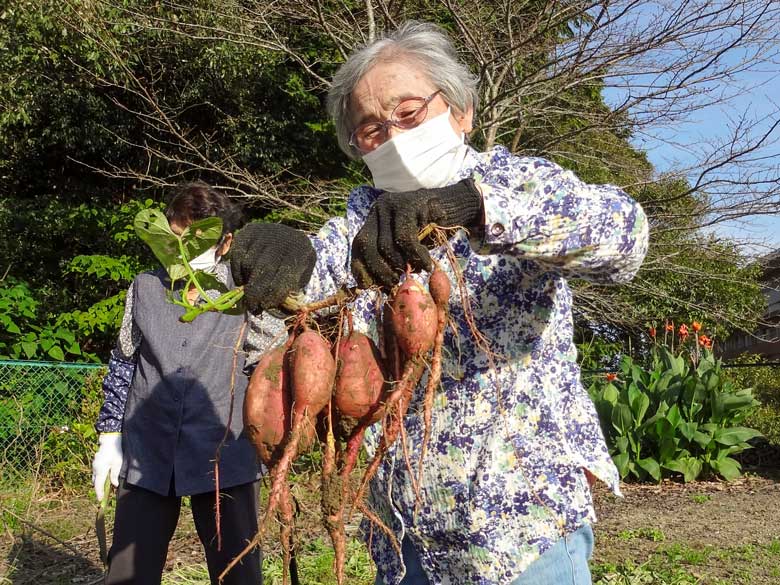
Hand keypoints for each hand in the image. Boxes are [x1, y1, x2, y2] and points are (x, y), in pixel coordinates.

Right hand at [92, 432, 122, 501]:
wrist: (109, 440)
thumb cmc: (115, 451)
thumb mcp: (117, 464)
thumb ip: (114, 475)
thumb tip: (114, 485)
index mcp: (100, 470)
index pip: (98, 485)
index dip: (99, 493)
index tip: (100, 500)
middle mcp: (95, 469)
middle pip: (95, 482)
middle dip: (99, 489)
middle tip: (104, 496)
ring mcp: (94, 465)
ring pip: (95, 477)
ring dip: (99, 483)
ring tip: (105, 488)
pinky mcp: (96, 462)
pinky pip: (96, 473)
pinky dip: (99, 477)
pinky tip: (105, 478)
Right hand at [230, 223, 316, 313]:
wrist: (288, 238)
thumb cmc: (295, 263)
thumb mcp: (301, 276)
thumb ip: (291, 292)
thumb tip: (281, 311)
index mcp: (301, 250)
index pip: (284, 275)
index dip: (273, 294)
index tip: (265, 307)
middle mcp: (282, 238)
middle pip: (264, 269)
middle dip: (256, 293)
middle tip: (252, 307)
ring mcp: (264, 232)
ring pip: (249, 263)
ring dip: (247, 282)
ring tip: (250, 291)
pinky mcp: (248, 231)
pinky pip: (237, 255)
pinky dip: (237, 271)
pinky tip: (243, 279)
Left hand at [351, 178, 482, 287]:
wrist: (456, 208)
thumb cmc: (430, 232)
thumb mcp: (405, 248)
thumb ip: (390, 260)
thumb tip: (372, 287)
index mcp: (374, 220)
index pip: (358, 245)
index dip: (360, 267)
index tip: (369, 286)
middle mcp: (378, 209)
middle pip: (367, 245)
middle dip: (378, 270)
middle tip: (394, 282)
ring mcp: (392, 205)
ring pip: (385, 245)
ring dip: (400, 264)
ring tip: (414, 271)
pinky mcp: (408, 205)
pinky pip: (405, 240)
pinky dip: (416, 256)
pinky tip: (426, 263)